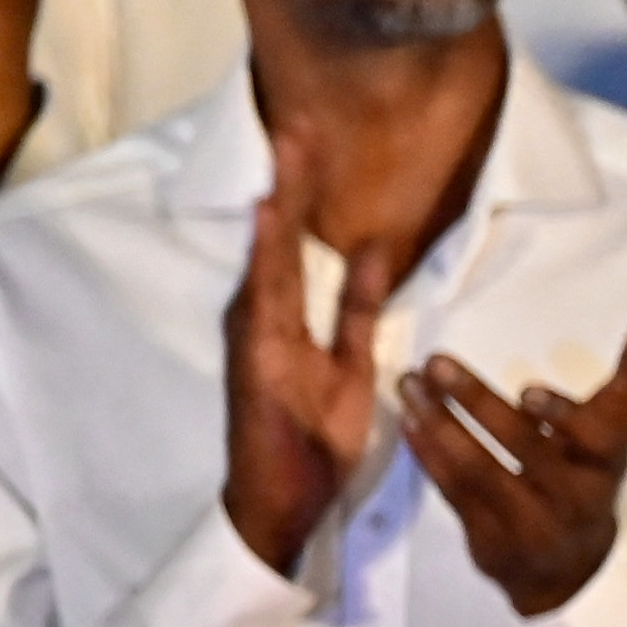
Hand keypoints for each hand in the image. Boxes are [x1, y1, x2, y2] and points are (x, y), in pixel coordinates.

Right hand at [221, 141, 393, 576]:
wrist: (277, 506)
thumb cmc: (309, 441)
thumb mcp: (350, 366)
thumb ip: (358, 310)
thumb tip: (374, 252)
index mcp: (282, 317)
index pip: (294, 243)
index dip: (302, 192)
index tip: (311, 140)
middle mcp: (258, 316)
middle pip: (275, 237)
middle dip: (287, 180)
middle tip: (298, 120)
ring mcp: (252, 334)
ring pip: (268, 255)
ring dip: (278, 200)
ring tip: (289, 145)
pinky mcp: (255, 357)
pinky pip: (265, 299)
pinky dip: (267, 254)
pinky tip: (271, 215)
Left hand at [399, 308, 626, 620]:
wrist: (567, 574)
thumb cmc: (588, 480)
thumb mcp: (613, 433)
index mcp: (606, 462)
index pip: (602, 432)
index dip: (565, 413)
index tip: (529, 390)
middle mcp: (573, 496)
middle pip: (524, 448)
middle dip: (477, 403)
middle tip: (437, 362)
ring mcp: (530, 524)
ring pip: (479, 470)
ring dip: (440, 425)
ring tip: (412, 384)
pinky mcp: (492, 543)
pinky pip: (455, 493)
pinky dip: (430, 455)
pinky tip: (411, 420)